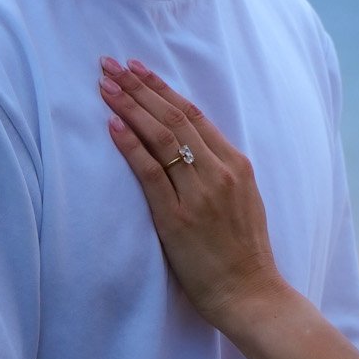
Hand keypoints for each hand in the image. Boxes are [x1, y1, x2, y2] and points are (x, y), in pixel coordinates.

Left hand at [100, 59, 281, 330]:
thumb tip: (193, 150)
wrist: (253, 294)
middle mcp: (220, 172)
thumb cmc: (244, 254)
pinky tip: (112, 125)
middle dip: (140, 87)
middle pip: (174, 118)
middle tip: (110, 64)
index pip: (194, 114)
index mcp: (236, 165)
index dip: (163, 89)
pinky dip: (131, 146)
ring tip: (105, 85)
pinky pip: (151, 173)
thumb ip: (221, 174)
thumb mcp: (243, 202)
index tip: (137, 68)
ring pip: (162, 137)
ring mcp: (200, 194)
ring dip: (131, 107)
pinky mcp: (178, 218)